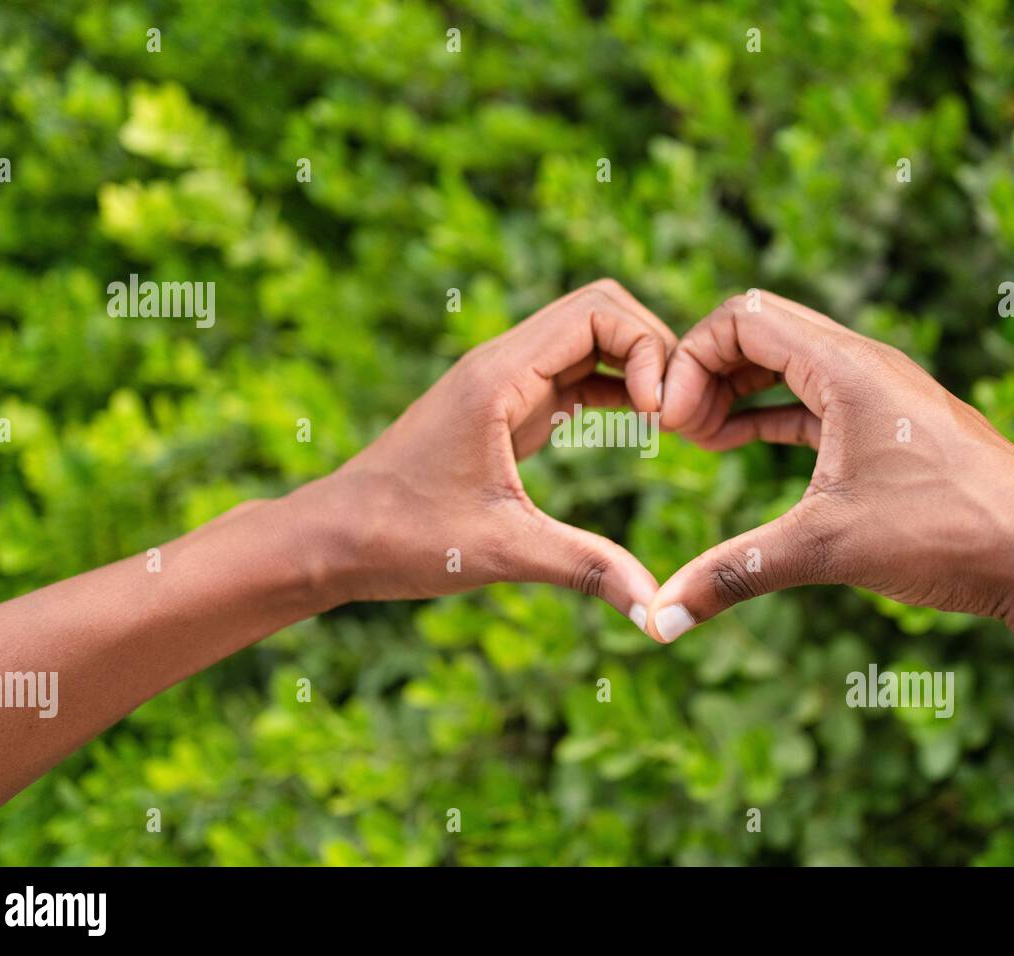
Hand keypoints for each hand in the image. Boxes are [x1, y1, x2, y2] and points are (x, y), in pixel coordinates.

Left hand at [287, 279, 675, 626]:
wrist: (333, 538)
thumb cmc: (401, 537)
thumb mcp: (501, 552)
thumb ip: (585, 568)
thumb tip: (658, 613)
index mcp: (499, 377)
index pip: (597, 310)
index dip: (648, 348)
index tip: (662, 416)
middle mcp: (503, 364)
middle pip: (601, 310)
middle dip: (654, 348)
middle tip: (680, 414)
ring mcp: (504, 382)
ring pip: (589, 338)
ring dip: (637, 366)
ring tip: (671, 423)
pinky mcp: (506, 407)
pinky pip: (574, 374)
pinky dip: (615, 389)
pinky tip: (642, 429)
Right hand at [643, 290, 1013, 641]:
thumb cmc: (948, 534)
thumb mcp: (826, 550)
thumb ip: (734, 574)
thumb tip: (660, 620)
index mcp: (848, 367)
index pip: (743, 318)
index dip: (690, 361)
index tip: (673, 426)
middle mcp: (867, 364)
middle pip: (761, 331)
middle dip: (707, 372)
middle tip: (681, 432)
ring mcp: (884, 392)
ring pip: (789, 363)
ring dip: (737, 391)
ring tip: (702, 439)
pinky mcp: (894, 425)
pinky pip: (813, 397)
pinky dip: (769, 412)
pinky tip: (741, 444)